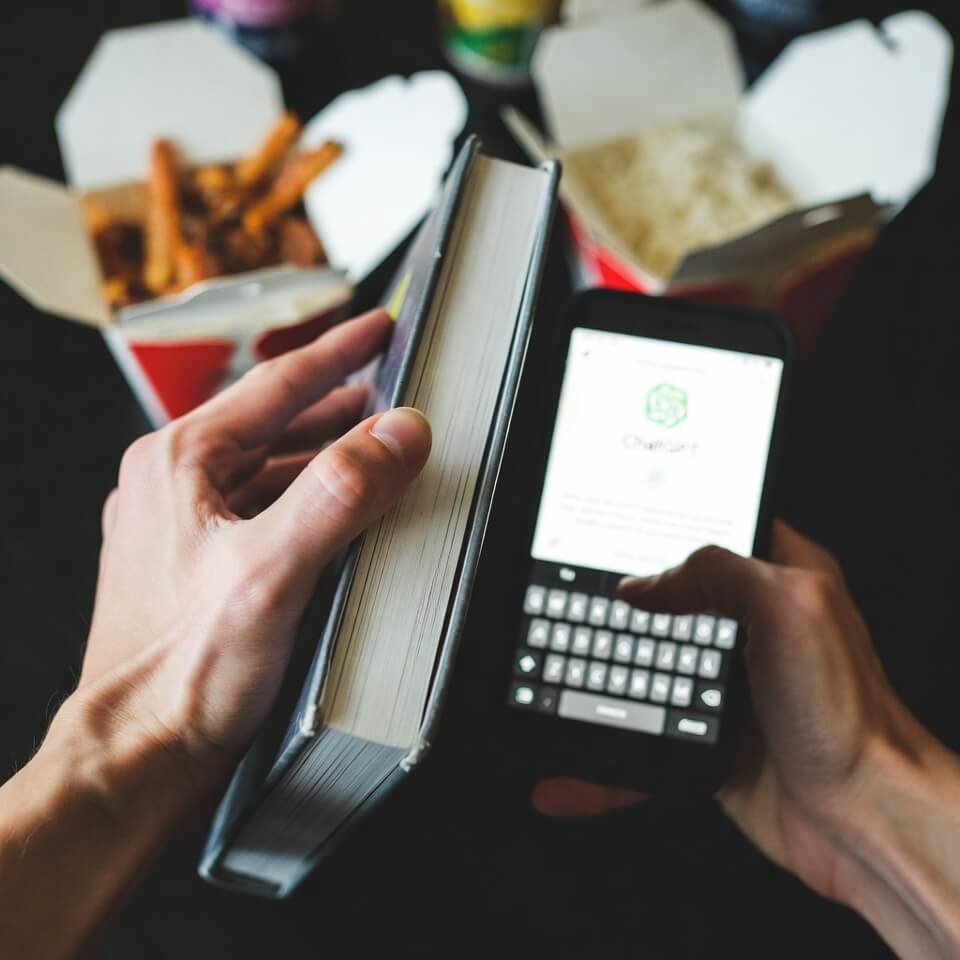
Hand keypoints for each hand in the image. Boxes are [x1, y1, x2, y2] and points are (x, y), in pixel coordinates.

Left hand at [71, 307, 431, 794]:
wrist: (140, 752)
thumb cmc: (181, 671)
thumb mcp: (272, 571)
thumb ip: (341, 492)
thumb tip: (398, 433)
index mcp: (179, 463)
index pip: (276, 385)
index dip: (339, 352)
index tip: (378, 329)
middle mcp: (175, 484)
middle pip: (273, 420)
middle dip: (337, 402)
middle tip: (387, 385)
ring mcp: (183, 524)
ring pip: (268, 465)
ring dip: (324, 451)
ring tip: (372, 441)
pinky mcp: (199, 563)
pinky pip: (263, 506)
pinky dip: (307, 497)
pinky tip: (336, 511)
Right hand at [533, 522, 959, 957]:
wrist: (863, 818)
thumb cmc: (849, 714)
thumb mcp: (789, 610)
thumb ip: (716, 574)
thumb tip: (643, 583)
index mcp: (776, 580)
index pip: (710, 531)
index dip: (662, 526)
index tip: (610, 525)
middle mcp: (747, 628)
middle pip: (664, 602)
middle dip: (612, 606)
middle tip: (563, 598)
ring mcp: (722, 684)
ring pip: (643, 670)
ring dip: (597, 681)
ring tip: (551, 674)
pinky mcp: (704, 736)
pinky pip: (639, 739)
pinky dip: (602, 758)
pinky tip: (567, 772)